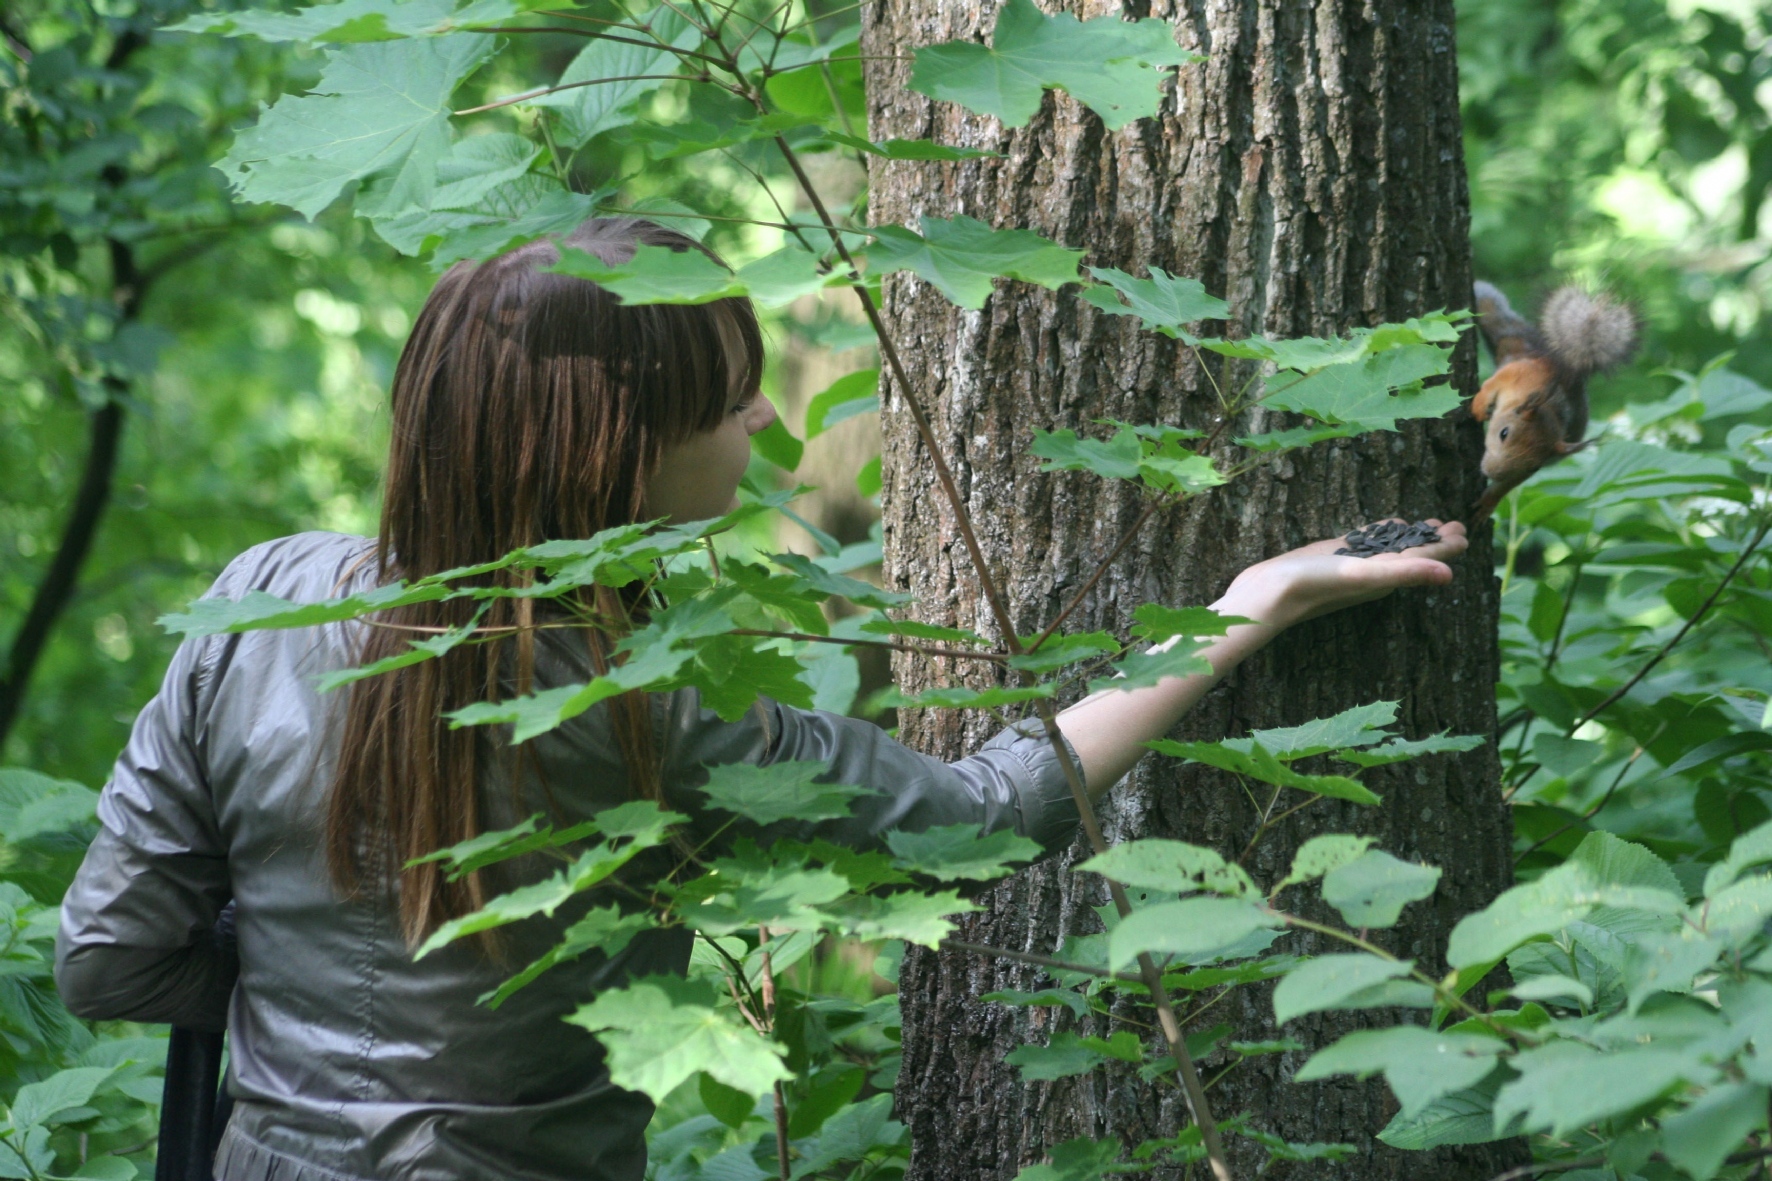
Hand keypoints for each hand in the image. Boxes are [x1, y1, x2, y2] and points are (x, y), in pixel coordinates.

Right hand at [1214, 519, 1468, 630]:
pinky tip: (1384, 525)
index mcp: (1387, 577)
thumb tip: (1449, 574)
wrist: (1268, 593)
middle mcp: (1375, 571)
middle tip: (1455, 523)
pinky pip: (1364, 541)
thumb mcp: (1363, 575)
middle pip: (1413, 552)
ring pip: (1390, 546)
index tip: (1465, 530)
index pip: (1426, 559)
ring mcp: (1354, 563)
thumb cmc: (1314, 586)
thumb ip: (1406, 572)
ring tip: (1427, 523)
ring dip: (1410, 535)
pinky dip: (1379, 532)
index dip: (1447, 546)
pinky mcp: (1334, 555)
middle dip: (1434, 539)